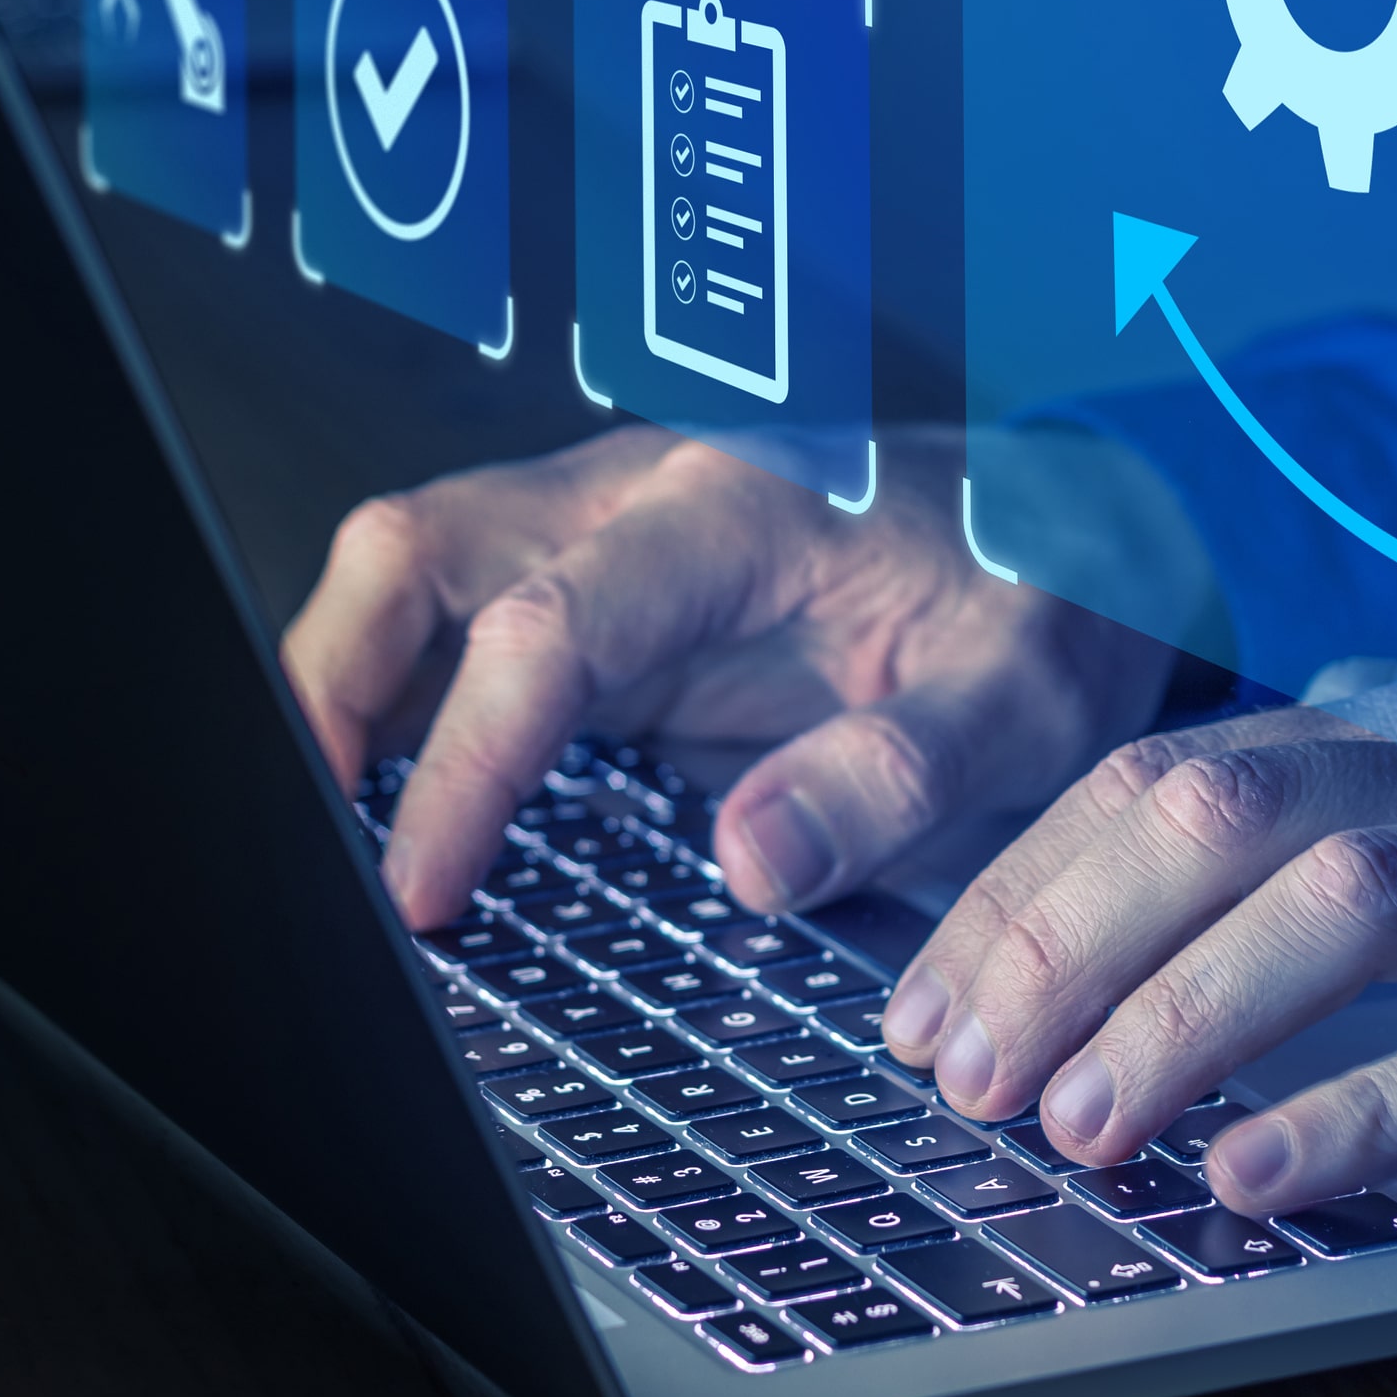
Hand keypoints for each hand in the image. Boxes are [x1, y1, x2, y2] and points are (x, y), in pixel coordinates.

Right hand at [280, 428, 1179, 927]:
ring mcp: (614, 550)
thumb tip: (748, 860)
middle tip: (309, 844)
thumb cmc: (1052, 594)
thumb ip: (899, 774)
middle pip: (417, 550)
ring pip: (416, 578)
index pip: (547, 625)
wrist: (1086, 531)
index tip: (425, 888)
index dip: (464, 761)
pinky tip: (407, 818)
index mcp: (735, 517)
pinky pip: (467, 636)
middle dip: (328, 682)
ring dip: (349, 693)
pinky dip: (411, 712)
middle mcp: (645, 509)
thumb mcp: (1028, 700)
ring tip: (337, 845)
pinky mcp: (612, 606)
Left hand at [878, 659, 1396, 1217]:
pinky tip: (1276, 1175)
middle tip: (959, 1075)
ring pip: (1355, 900)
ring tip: (1084, 1128)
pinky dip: (1385, 1104)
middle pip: (1222, 810)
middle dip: (1060, 943)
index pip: (1166, 774)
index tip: (924, 1002)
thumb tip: (1135, 905)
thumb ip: (1348, 819)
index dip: (1024, 888)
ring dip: (1191, 1015)